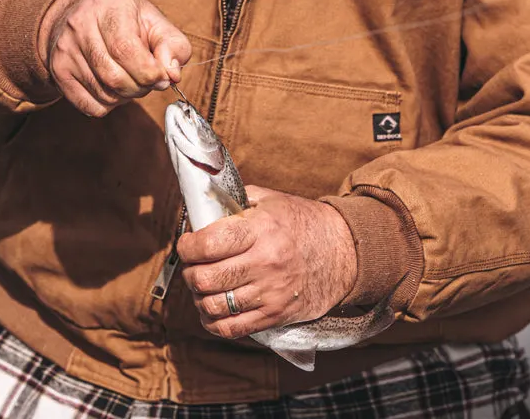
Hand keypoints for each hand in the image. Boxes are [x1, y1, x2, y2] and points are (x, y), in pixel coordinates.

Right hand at [39, 0, 190, 116]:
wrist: (81, 13)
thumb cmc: (125, 18)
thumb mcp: (154, 20)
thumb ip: (173, 45)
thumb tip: (172, 74)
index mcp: (107, 6)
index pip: (125, 50)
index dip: (149, 72)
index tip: (163, 77)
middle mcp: (79, 26)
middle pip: (115, 77)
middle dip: (141, 86)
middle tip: (149, 79)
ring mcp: (64, 51)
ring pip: (104, 94)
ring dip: (128, 96)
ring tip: (132, 78)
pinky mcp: (58, 72)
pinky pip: (90, 106)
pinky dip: (110, 104)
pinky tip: (114, 86)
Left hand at [177, 185, 357, 339]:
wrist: (342, 251)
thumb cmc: (303, 223)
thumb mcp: (272, 200)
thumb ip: (236, 201)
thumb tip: (203, 206)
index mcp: (261, 230)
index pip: (209, 244)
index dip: (188, 246)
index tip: (186, 244)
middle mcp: (265, 263)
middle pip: (206, 278)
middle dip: (189, 272)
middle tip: (192, 265)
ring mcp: (270, 293)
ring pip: (214, 305)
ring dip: (198, 297)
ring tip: (202, 285)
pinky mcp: (275, 315)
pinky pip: (232, 329)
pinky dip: (213, 321)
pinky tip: (212, 308)